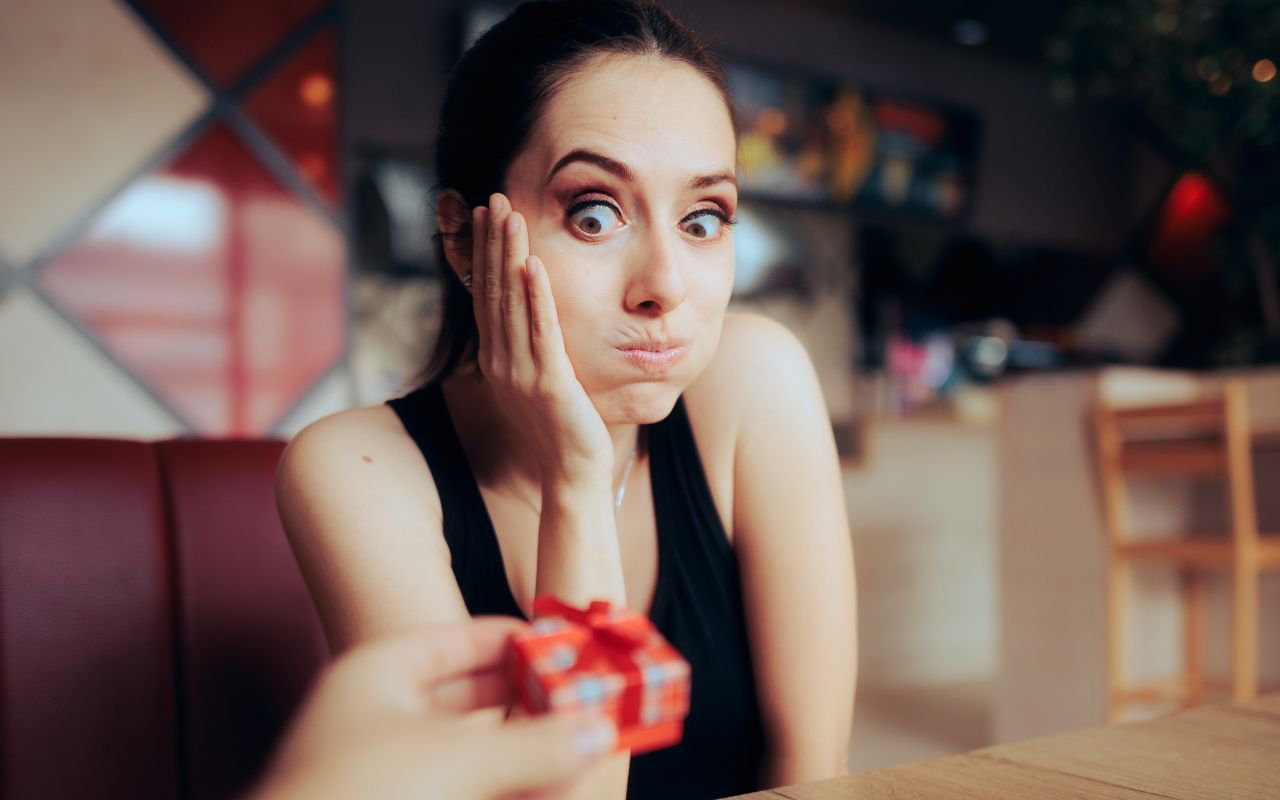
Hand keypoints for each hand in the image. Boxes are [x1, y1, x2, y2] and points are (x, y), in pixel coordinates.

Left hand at [250, 618, 616, 799]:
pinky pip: (465, 790)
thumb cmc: (361, 796)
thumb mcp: (462, 760)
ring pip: (471, 753)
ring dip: (525, 754)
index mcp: (377, 675)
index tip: (569, 647)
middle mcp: (377, 719)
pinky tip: (547, 790)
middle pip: (470, 698)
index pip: (459, 640)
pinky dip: (506, 789)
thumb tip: (598, 731)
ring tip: (580, 753)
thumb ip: (537, 743)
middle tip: (585, 704)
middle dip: (530, 703)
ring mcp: (384, 774)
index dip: (517, 640)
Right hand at [471, 193, 612, 486]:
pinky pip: (540, 332)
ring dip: (509, 256)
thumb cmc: (562, 429)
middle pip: (492, 290)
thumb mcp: (539, 380)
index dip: (484, 253)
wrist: (571, 474)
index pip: (486, 295)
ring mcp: (521, 372)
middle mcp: (501, 361)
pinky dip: (536, 296)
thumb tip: (530, 316)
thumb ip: (531, 347)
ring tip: (510, 215)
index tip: (484, 215)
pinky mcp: (548, 383)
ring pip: (512, 303)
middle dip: (492, 242)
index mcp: (497, 359)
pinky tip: (533, 265)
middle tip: (492, 198)